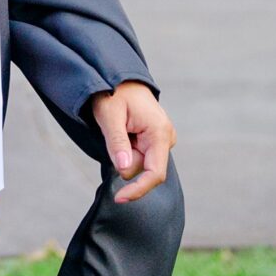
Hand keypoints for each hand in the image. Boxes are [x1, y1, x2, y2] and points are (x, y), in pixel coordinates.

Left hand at [89, 80, 175, 203]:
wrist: (119, 77)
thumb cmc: (113, 92)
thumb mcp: (109, 115)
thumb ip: (117, 143)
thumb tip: (124, 172)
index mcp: (159, 132)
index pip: (154, 173)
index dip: (138, 189)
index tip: (119, 198)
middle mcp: (166, 138)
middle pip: (142, 169)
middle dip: (124, 159)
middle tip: (114, 131)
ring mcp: (163, 140)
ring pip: (138, 164)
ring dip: (124, 152)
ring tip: (120, 127)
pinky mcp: (156, 141)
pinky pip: (138, 156)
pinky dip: (127, 149)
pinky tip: (125, 131)